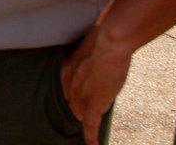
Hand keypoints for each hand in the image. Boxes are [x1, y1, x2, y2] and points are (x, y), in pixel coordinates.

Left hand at [59, 24, 132, 144]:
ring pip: (80, 113)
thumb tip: (102, 60)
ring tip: (90, 130)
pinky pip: (90, 125)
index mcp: (66, 70)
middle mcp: (68, 83)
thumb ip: (90, 60)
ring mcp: (79, 95)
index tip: (77, 97)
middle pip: (72, 102)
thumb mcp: (90, 50)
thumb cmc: (103, 39)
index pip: (67, 89)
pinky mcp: (92, 104)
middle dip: (79, 106)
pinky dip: (91, 136)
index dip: (73, 95)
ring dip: (87, 118)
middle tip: (89, 110)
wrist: (108, 42)